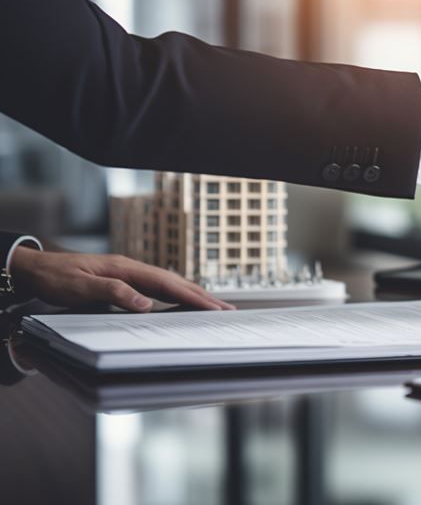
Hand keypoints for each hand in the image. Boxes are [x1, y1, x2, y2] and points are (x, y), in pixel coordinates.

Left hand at [9, 249, 233, 311]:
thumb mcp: (81, 287)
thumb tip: (146, 304)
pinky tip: (183, 303)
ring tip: (214, 306)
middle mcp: (133, 269)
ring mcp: (131, 274)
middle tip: (227, 309)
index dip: (193, 297)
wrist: (36, 268)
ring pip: (169, 285)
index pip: (168, 284)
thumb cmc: (56, 277)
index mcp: (127, 269)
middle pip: (175, 283)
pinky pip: (158, 289)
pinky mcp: (125, 281)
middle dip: (203, 296)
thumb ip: (113, 292)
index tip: (215, 307)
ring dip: (193, 296)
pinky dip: (177, 296)